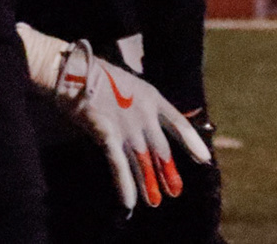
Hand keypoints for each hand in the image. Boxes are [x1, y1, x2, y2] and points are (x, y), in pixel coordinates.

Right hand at [58, 43, 212, 210]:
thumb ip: (141, 107)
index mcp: (152, 97)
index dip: (192, 143)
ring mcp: (127, 125)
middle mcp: (144, 113)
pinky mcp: (107, 134)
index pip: (178, 123)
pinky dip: (125, 185)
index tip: (204, 159)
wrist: (73, 73)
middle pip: (161, 149)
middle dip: (167, 172)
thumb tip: (147, 130)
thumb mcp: (130, 86)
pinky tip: (129, 202)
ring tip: (155, 201)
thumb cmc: (98, 77)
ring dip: (148, 183)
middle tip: (175, 191)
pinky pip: (119, 165)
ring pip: (143, 161)